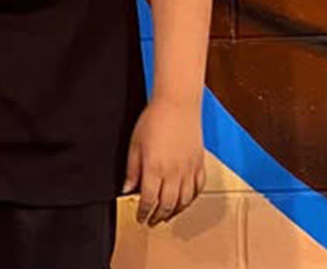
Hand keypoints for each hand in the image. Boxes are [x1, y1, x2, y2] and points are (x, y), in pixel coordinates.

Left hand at [122, 97, 205, 225]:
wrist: (177, 104)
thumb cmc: (154, 119)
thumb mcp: (135, 143)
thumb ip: (132, 169)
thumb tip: (126, 188)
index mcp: (154, 169)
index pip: (148, 201)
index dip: (143, 213)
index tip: (140, 218)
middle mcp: (174, 174)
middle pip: (167, 205)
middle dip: (158, 217)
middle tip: (152, 222)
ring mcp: (189, 170)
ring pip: (184, 201)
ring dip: (174, 212)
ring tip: (166, 216)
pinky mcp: (199, 164)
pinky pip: (198, 189)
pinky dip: (191, 200)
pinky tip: (185, 201)